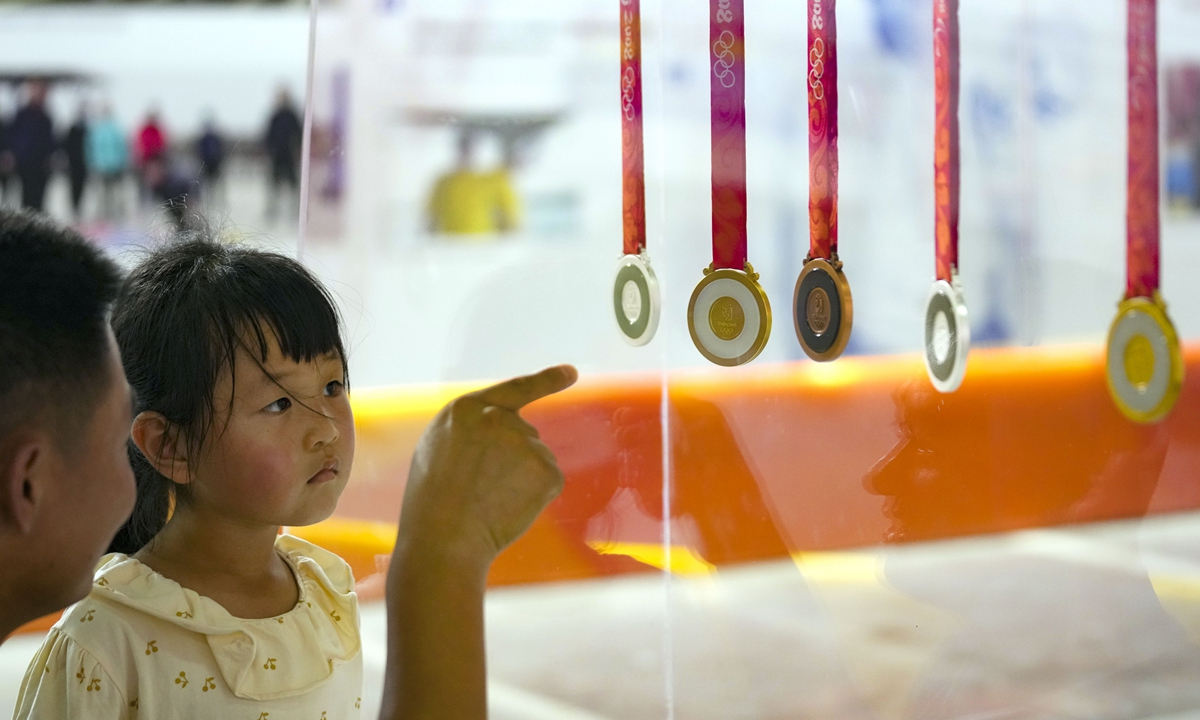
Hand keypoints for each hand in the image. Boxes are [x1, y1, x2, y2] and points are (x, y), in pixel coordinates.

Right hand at [394, 364, 577, 578]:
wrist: (444, 539)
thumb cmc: (432, 502)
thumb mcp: (438, 448)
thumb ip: (471, 430)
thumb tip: (501, 429)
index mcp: (466, 408)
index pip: (515, 389)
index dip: (547, 379)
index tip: (570, 373)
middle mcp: (499, 418)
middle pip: (523, 433)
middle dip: (511, 458)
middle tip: (480, 489)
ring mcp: (525, 442)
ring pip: (536, 459)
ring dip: (522, 479)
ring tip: (488, 501)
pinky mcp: (546, 470)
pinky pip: (549, 481)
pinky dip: (536, 496)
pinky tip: (509, 508)